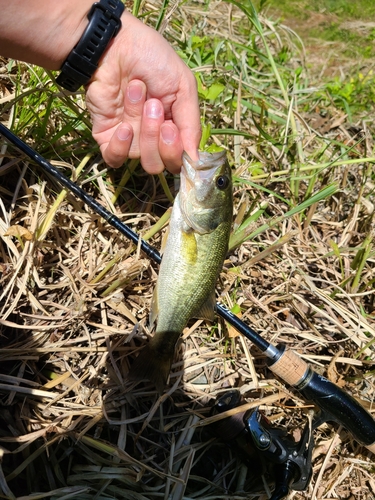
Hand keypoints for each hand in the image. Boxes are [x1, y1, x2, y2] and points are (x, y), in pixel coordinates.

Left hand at [85, 12, 200, 173]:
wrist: (115, 45)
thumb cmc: (153, 59)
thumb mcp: (183, 86)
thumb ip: (191, 124)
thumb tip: (195, 161)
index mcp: (173, 128)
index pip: (178, 160)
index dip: (175, 151)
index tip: (172, 127)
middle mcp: (152, 138)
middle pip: (158, 164)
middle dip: (155, 137)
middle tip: (153, 105)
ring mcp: (129, 139)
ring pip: (139, 156)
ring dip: (140, 124)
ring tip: (135, 93)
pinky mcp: (106, 137)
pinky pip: (115, 158)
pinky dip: (120, 145)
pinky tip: (123, 125)